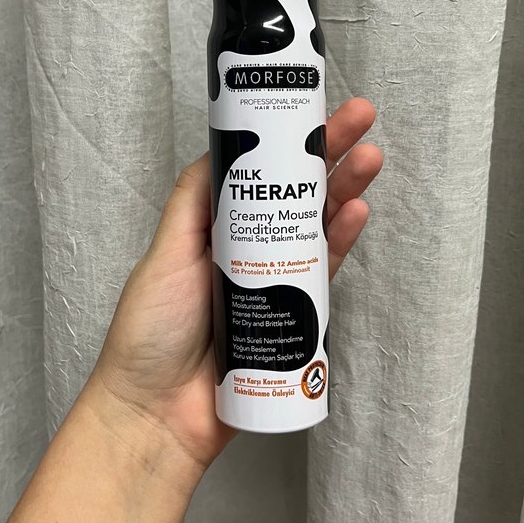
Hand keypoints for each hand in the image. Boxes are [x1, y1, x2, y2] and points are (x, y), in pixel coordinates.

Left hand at [91, 97, 382, 472]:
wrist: (159, 414)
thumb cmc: (152, 331)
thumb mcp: (166, 254)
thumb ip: (193, 204)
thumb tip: (223, 148)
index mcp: (215, 229)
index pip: (258, 175)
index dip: (286, 140)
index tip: (312, 108)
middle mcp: (249, 250)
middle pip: (295, 194)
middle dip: (328, 154)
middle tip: (361, 118)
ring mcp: (275, 283)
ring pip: (316, 227)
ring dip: (344, 191)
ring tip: (371, 157)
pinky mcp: (295, 319)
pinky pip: (322, 274)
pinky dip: (339, 242)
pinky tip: (357, 212)